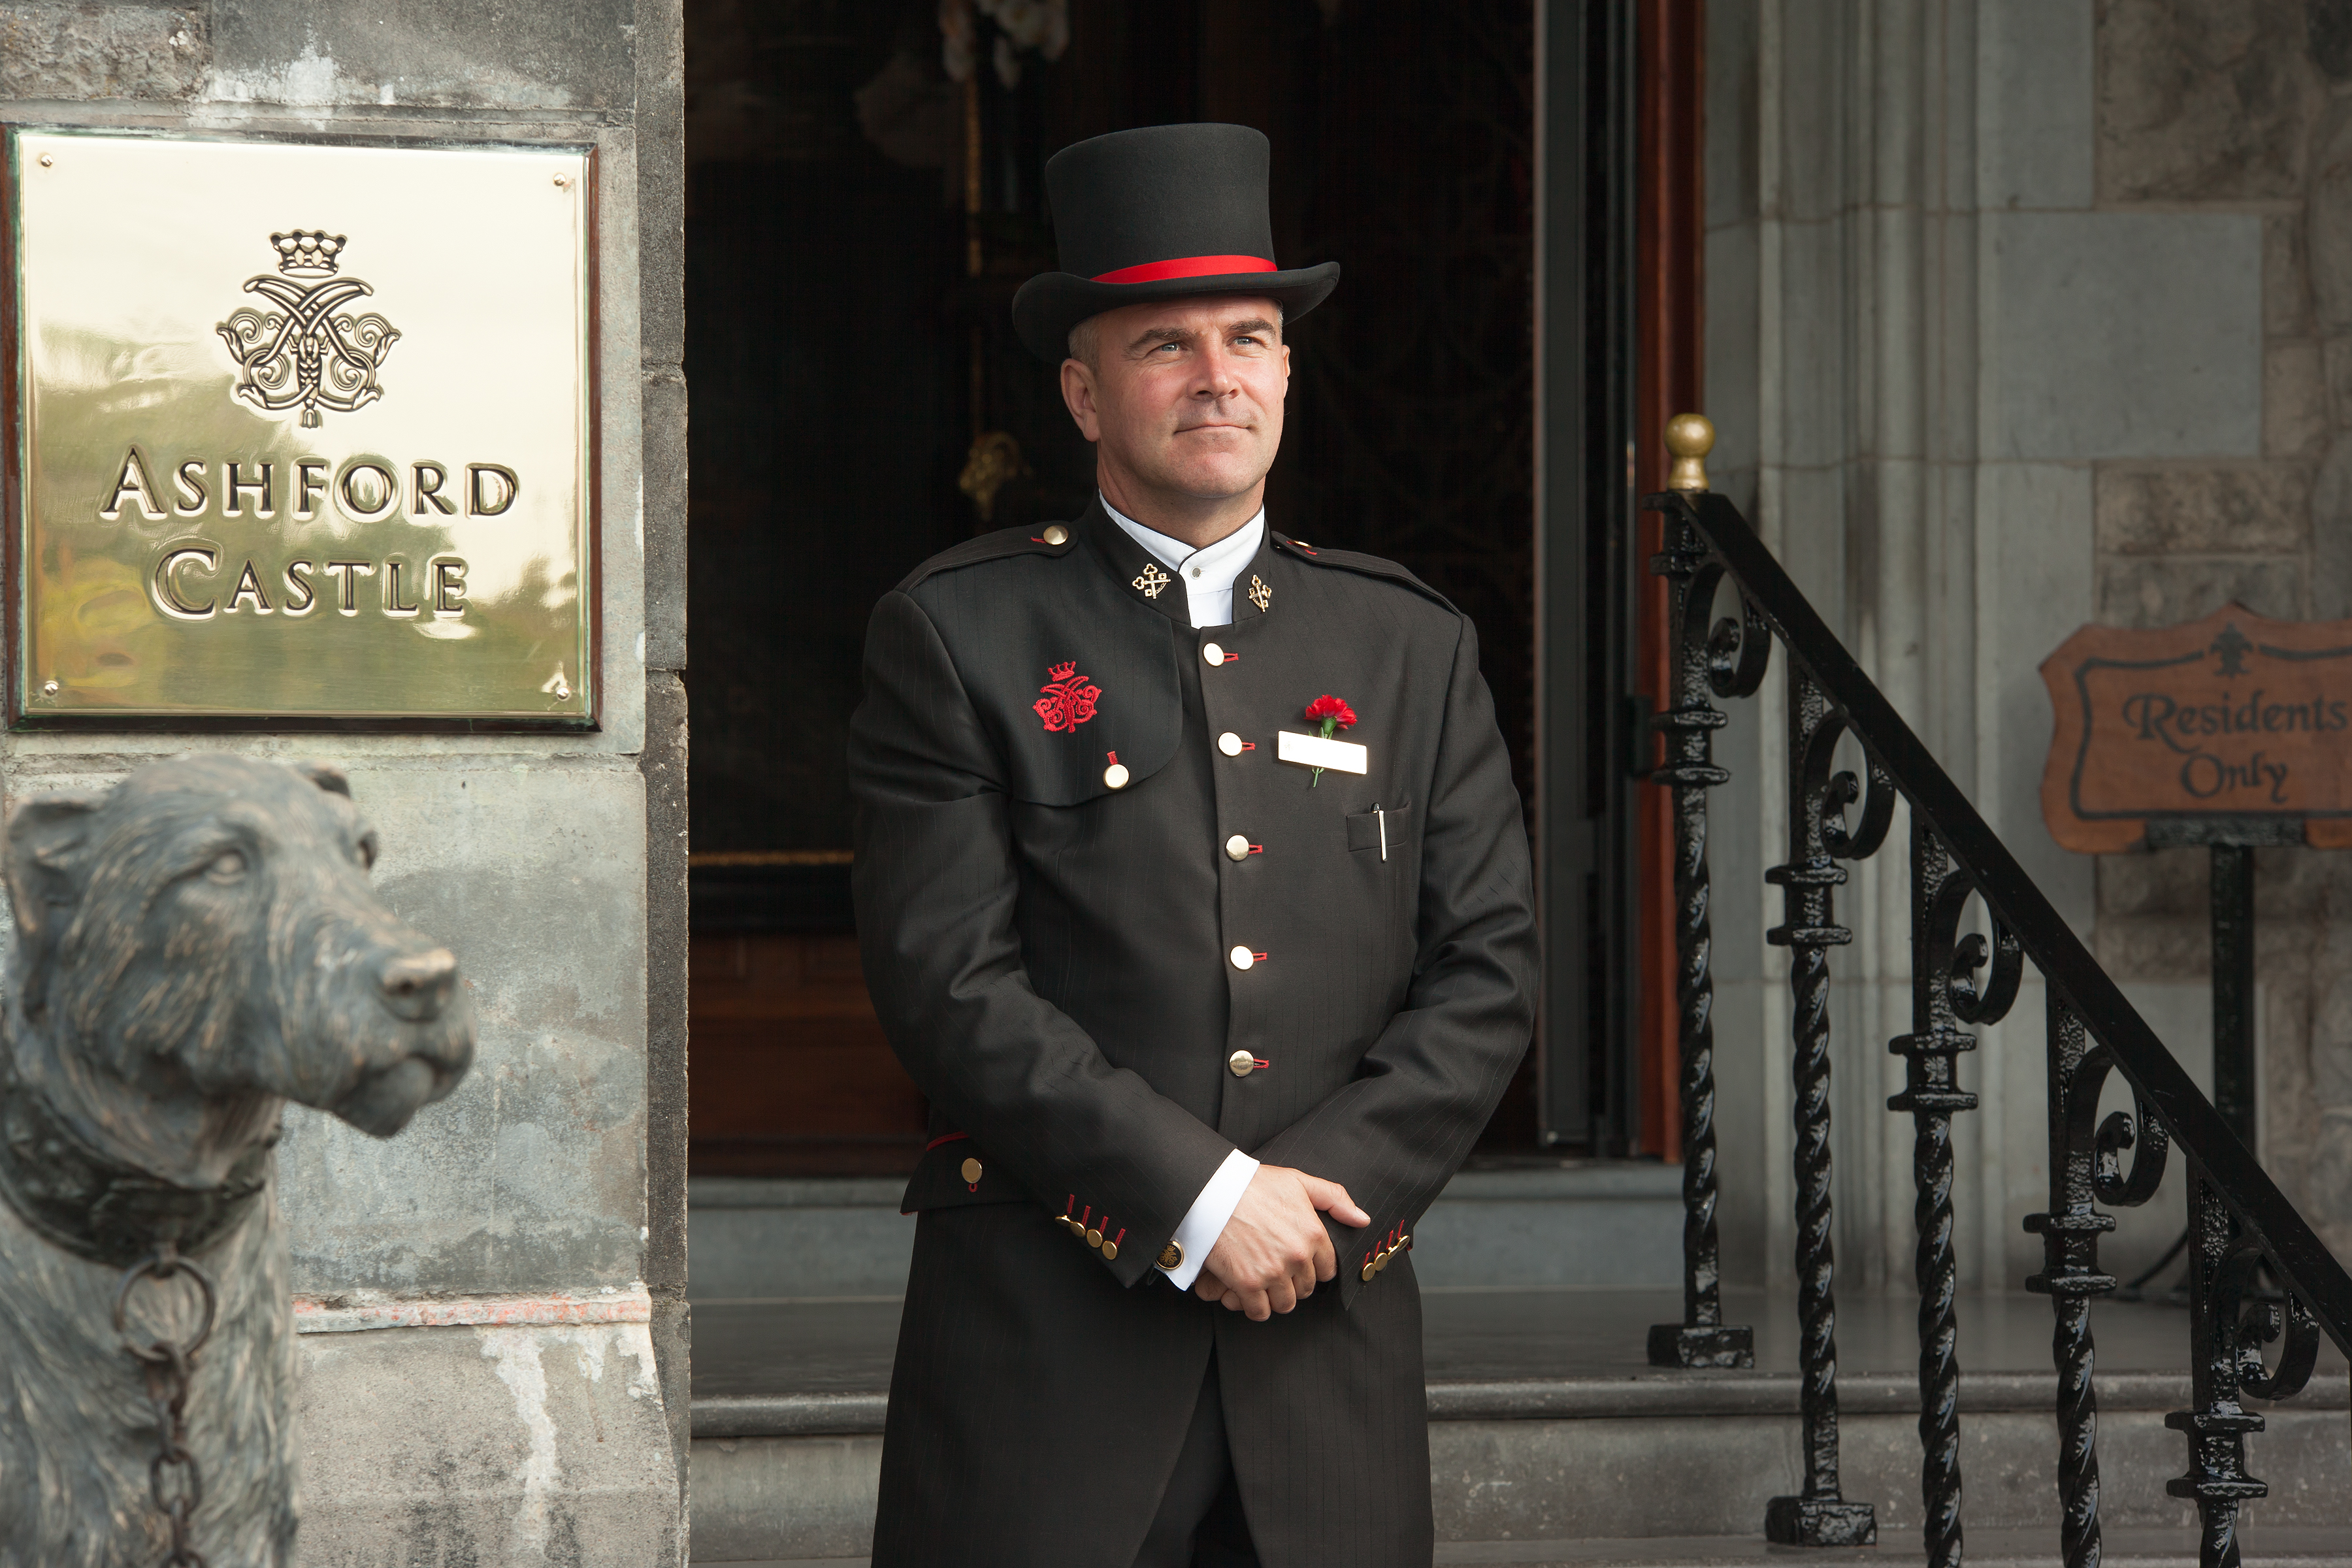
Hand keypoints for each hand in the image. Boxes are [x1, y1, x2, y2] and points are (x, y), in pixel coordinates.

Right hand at [1193, 1165, 1369, 1320]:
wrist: (1211, 1190)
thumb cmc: (1252, 1184)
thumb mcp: (1298, 1181)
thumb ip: (1334, 1199)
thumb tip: (1362, 1219)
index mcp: (1313, 1233)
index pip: (1327, 1270)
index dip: (1314, 1267)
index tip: (1299, 1263)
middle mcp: (1297, 1256)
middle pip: (1306, 1289)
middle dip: (1294, 1283)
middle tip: (1278, 1271)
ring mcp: (1272, 1272)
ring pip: (1285, 1304)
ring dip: (1276, 1297)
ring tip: (1265, 1283)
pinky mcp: (1247, 1283)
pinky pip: (1260, 1311)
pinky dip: (1255, 1307)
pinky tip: (1249, 1293)